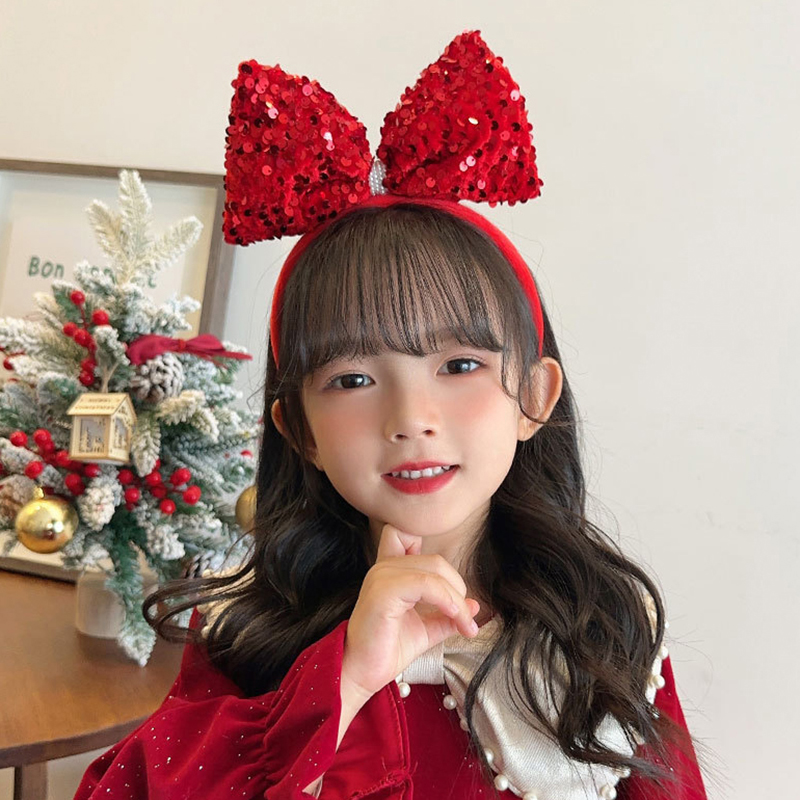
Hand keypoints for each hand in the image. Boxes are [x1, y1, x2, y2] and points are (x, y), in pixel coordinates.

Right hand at [341, 523, 480, 703]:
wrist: (361, 673)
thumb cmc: (387, 649)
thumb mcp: (426, 629)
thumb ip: (447, 615)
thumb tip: (475, 605)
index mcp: (391, 571)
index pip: (405, 535)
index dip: (429, 550)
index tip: (447, 587)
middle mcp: (384, 568)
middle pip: (436, 559)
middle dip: (458, 588)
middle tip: (466, 618)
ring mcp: (382, 576)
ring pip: (435, 569)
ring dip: (456, 598)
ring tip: (463, 622)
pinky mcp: (384, 591)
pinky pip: (426, 583)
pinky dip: (446, 599)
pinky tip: (452, 615)